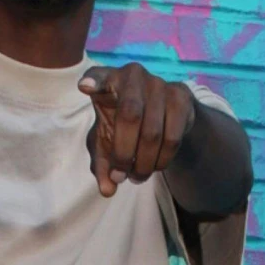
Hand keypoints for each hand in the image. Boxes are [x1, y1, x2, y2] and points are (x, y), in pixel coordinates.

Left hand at [79, 63, 196, 197]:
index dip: (94, 81)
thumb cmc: (124, 127)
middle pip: (130, 116)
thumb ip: (103, 165)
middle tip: (121, 176)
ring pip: (153, 132)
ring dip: (144, 163)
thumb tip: (108, 189)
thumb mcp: (107, 145)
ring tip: (137, 177)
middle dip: (124, 153)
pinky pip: (172, 137)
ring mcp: (159, 83)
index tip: (84, 87)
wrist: (164, 117)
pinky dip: (162, 159)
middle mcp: (133, 74)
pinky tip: (156, 166)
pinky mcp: (181, 96)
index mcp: (108, 80)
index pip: (98, 76)